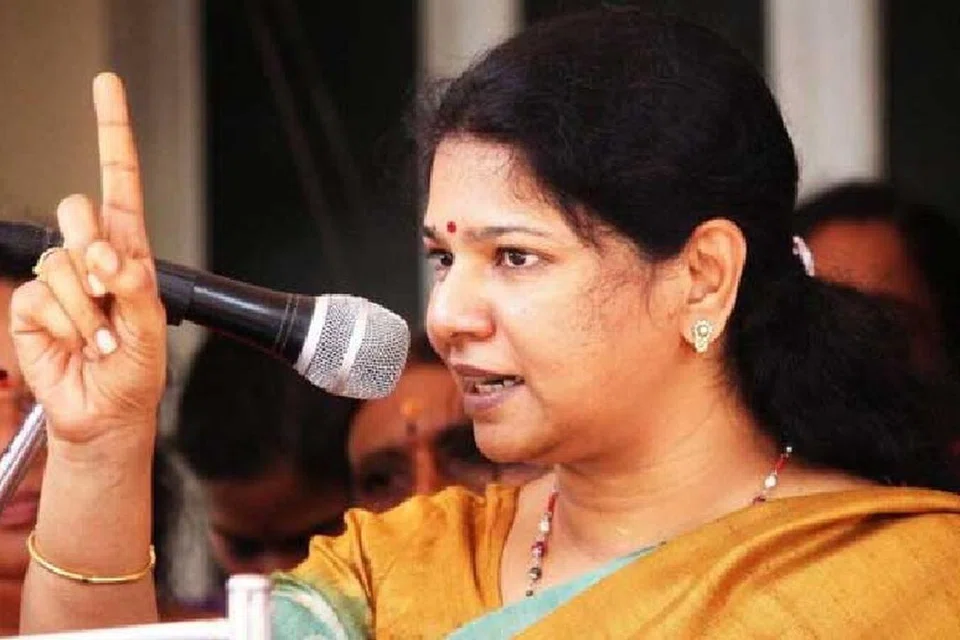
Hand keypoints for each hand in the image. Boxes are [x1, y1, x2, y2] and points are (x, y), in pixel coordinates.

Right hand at [10, 73, 165, 452]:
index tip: (105, 83)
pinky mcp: (33, 302)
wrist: (105, 412)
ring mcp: (60, 276)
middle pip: (79, 209)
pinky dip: (68, 324)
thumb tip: (110, 258)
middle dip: (97, 250)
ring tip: (103, 337)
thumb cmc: (137, 371)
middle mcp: (92, 254)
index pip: (120, 180)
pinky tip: (78, 344)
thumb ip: (137, 290)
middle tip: (112, 293)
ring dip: (90, 308)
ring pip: (62, 258)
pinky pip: (43, 293)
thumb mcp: (153, 331)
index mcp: (129, 249)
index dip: (112, 131)